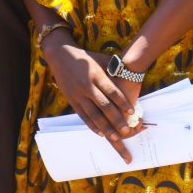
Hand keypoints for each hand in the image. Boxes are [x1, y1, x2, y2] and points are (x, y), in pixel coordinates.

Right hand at [42, 39, 142, 161]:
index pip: (112, 91)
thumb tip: (128, 73)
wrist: (61, 55)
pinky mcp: (72, 100)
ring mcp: (78, 95)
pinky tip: (100, 133)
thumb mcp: (100, 58)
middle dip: (116, 120)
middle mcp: (87, 86)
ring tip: (115, 137)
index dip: (122, 102)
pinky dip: (92, 125)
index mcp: (96, 75)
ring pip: (94, 114)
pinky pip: (83, 116)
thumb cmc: (85, 57)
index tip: (132, 112)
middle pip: (104, 106)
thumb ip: (113, 68)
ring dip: (105, 127)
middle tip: (126, 131)